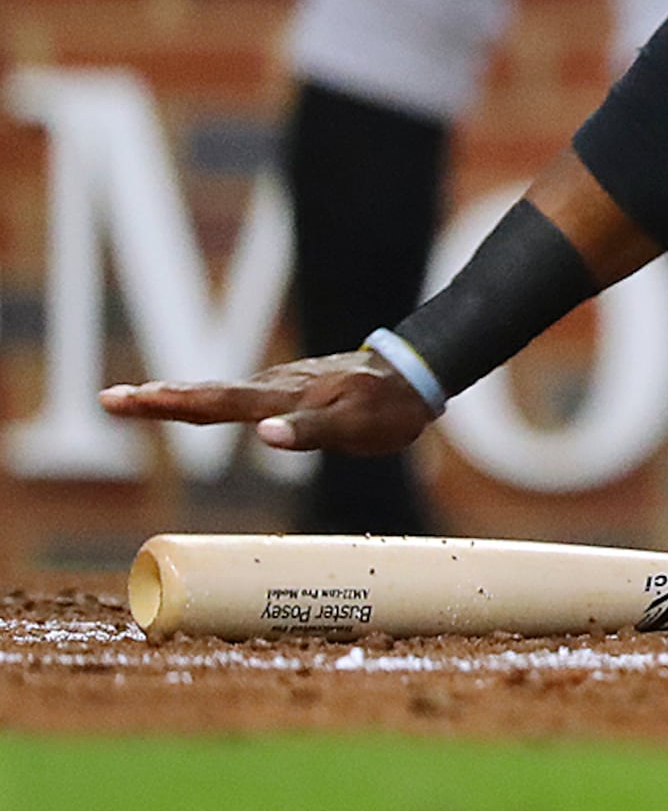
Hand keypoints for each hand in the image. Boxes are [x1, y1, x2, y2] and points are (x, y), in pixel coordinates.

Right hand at [101, 350, 432, 453]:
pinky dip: (204, 399)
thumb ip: (312, 430)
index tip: (129, 398)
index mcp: (282, 398)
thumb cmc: (388, 407)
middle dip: (156, 398)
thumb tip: (264, 435)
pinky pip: (237, 397)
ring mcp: (278, 388)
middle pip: (206, 395)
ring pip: (218, 393)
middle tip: (109, 399)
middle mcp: (272, 388)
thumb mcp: (357, 425)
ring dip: (174, 396)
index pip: (216, 402)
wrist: (415, 375)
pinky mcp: (288, 393)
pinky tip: (188, 401)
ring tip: (135, 399)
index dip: (171, 403)